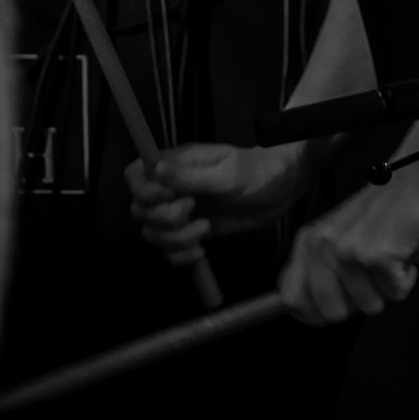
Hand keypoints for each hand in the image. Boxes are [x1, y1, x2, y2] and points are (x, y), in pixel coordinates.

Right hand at [126, 141, 307, 266]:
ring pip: (153, 233)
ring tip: (204, 229)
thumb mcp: (227, 173)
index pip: (136, 174)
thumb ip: (190, 175)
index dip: (143, 190)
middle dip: (163, 218)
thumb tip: (156, 168)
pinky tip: (201, 250)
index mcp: (178, 163)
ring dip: (175, 239)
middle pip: (140, 208)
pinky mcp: (193, 231)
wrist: (282, 189)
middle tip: (192, 211)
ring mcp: (183, 210)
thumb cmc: (258, 171)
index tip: (169, 198)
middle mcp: (174, 187)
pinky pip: (170, 251)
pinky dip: (181, 256)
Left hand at [278, 164, 418, 326]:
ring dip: (386, 287)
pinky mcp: (379, 257)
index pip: (292, 299)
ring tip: (390, 255)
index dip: (313, 314)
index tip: (332, 310)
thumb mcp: (338, 234)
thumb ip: (320, 267)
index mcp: (309, 241)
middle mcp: (323, 246)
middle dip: (358, 303)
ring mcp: (350, 252)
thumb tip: (309, 308)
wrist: (417, 179)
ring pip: (369, 306)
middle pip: (332, 312)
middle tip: (371, 275)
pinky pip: (396, 293)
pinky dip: (406, 279)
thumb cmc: (382, 209)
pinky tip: (404, 252)